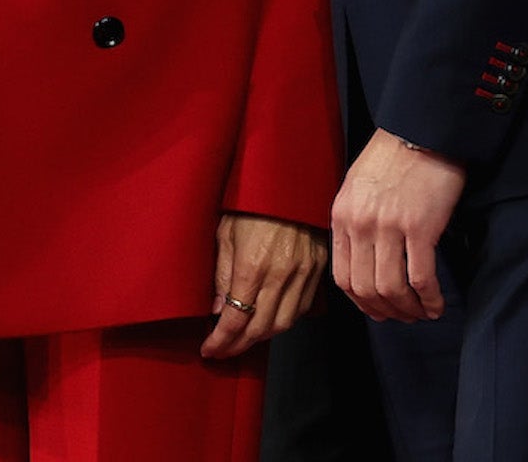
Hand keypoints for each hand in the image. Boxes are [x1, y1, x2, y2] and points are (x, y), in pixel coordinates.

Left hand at [203, 212, 326, 357]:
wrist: (289, 177)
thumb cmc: (252, 200)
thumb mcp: (225, 232)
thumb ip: (221, 274)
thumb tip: (218, 310)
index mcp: (253, 265)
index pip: (235, 321)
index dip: (220, 341)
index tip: (209, 349)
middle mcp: (280, 274)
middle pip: (260, 330)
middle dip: (239, 346)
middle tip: (224, 351)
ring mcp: (303, 272)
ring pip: (285, 323)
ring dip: (263, 336)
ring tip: (245, 337)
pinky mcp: (318, 267)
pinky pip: (303, 306)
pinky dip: (286, 319)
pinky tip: (271, 317)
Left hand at [331, 130, 464, 322]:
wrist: (423, 128)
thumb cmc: (394, 155)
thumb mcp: (357, 185)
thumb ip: (354, 221)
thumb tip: (362, 259)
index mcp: (342, 216)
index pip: (343, 277)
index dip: (362, 302)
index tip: (378, 310)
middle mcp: (360, 224)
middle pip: (366, 289)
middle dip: (386, 312)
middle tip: (403, 317)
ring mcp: (389, 226)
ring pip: (392, 289)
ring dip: (408, 309)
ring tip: (422, 313)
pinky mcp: (420, 227)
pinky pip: (421, 278)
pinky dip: (429, 298)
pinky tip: (437, 304)